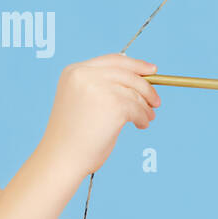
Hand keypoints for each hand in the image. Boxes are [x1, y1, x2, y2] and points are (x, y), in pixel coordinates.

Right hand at [39, 53, 160, 178]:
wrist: (61, 158)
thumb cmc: (72, 136)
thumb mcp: (81, 101)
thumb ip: (102, 86)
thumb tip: (138, 82)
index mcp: (74, 71)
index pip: (112, 60)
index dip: (135, 64)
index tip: (152, 70)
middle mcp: (84, 75)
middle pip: (128, 73)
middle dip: (146, 87)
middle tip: (156, 101)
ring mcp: (99, 88)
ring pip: (135, 92)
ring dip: (144, 106)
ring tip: (146, 118)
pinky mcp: (113, 105)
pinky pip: (138, 107)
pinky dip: (143, 117)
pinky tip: (140, 125)